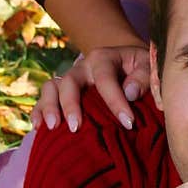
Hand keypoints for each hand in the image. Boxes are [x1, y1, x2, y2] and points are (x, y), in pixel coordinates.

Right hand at [31, 44, 150, 132]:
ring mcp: (70, 79)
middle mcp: (82, 67)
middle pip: (70, 81)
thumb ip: (144, 77)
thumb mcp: (148, 67)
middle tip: (76, 127)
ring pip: (51, 87)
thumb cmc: (140, 69)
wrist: (127, 64)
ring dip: (49, 107)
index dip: (116, 102)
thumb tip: (129, 92)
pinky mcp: (62, 92)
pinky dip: (39, 112)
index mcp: (103, 58)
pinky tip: (39, 130)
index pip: (106, 79)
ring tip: (53, 128)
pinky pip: (44, 99)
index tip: (128, 123)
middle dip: (70, 104)